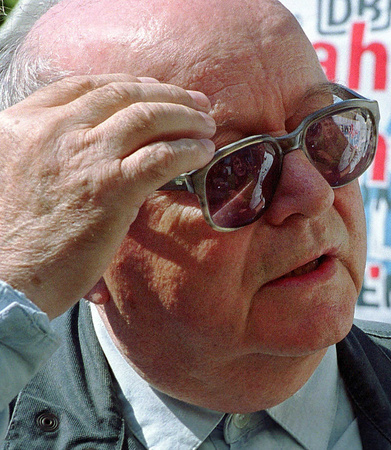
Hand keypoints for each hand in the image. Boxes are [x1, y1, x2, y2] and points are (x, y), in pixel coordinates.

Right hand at [0, 74, 215, 317]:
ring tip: (207, 127)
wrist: (4, 279)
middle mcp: (51, 130)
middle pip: (123, 95)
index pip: (85, 86)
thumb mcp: (16, 172)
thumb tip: (103, 147)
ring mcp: (84, 155)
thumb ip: (51, 151)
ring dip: (186, 118)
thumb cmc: (12, 238)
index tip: (156, 89)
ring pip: (149, 116)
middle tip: (196, 104)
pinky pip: (164, 155)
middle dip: (167, 95)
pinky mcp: (112, 187)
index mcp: (21, 123)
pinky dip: (190, 150)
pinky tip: (203, 154)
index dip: (129, 84)